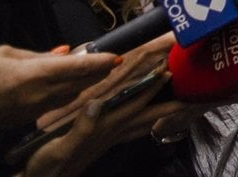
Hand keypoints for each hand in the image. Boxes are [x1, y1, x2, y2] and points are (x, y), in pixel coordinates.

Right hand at [0, 45, 118, 138]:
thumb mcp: (3, 54)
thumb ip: (37, 55)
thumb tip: (64, 53)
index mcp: (34, 75)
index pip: (77, 67)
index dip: (100, 62)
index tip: (118, 56)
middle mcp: (39, 95)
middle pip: (79, 83)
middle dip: (99, 72)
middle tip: (115, 61)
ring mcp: (33, 110)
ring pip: (69, 95)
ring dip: (85, 83)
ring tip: (100, 70)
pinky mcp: (25, 119)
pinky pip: (54, 104)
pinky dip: (67, 93)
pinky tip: (71, 85)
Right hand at [23, 72, 186, 176]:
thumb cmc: (48, 168)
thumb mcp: (61, 147)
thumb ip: (81, 128)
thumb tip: (97, 103)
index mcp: (104, 129)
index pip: (134, 104)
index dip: (151, 86)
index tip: (168, 71)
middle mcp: (111, 133)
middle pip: (147, 115)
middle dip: (169, 104)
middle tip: (190, 94)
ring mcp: (108, 139)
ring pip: (141, 123)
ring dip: (160, 112)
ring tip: (178, 105)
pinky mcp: (101, 144)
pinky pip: (129, 130)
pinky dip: (141, 121)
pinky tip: (145, 120)